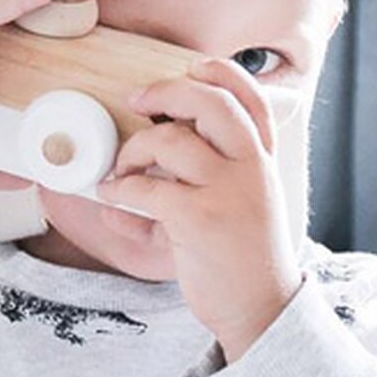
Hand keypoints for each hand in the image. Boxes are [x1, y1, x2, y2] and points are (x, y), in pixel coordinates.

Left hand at [95, 58, 304, 361]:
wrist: (261, 309)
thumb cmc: (243, 258)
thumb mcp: (242, 207)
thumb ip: (207, 178)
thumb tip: (142, 164)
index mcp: (263, 161)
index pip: (251, 98)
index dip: (221, 72)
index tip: (192, 66)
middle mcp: (252, 169)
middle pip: (210, 103)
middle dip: (166, 91)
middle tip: (137, 100)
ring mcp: (227, 192)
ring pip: (170, 141)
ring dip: (133, 150)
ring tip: (121, 171)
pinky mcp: (199, 220)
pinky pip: (146, 189)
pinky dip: (120, 189)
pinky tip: (113, 198)